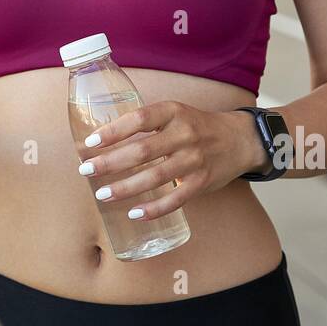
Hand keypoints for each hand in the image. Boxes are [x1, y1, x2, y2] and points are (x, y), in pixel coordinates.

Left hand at [76, 102, 269, 220]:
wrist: (240, 139)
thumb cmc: (197, 126)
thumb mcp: (175, 113)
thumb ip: (147, 123)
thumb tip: (104, 139)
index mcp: (173, 112)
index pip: (139, 119)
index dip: (113, 131)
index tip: (90, 142)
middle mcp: (184, 134)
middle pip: (142, 151)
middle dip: (110, 163)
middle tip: (86, 170)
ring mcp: (194, 160)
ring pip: (155, 177)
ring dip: (125, 188)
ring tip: (102, 194)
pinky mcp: (202, 182)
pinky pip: (175, 199)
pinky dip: (154, 208)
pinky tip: (134, 213)